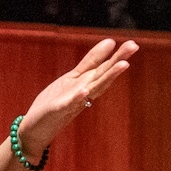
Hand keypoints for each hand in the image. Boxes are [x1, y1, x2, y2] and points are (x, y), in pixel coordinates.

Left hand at [18, 36, 136, 156]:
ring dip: (108, 77)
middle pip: (103, 75)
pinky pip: (70, 103)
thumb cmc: (55, 102)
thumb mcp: (73, 77)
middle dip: (118, 61)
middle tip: (134, 47)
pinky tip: (86, 90)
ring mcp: (73, 102)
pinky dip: (78, 97)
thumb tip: (110, 42)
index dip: (116, 54)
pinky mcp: (58, 111)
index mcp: (86, 83)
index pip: (103, 66)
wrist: (37, 128)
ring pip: (94, 88)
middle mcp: (84, 92)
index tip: (132, 44)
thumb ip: (90, 62)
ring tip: (122, 65)